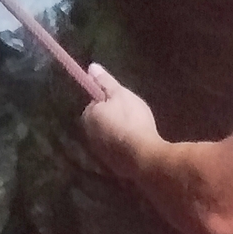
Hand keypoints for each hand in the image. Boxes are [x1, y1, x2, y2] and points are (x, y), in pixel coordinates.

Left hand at [81, 62, 159, 181]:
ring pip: (107, 137)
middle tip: (131, 116)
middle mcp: (89, 135)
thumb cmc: (132, 120)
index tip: (122, 103)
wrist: (144, 157)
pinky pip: (116, 151)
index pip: (94, 104)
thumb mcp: (121, 94)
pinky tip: (136, 146)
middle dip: (112, 118)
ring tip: (136, 131)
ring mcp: (100, 153)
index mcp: (89, 116)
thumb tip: (91, 67)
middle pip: (99, 122)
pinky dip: (123, 147)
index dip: (108, 101)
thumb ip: (105, 81)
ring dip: (118, 134)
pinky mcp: (111, 166)